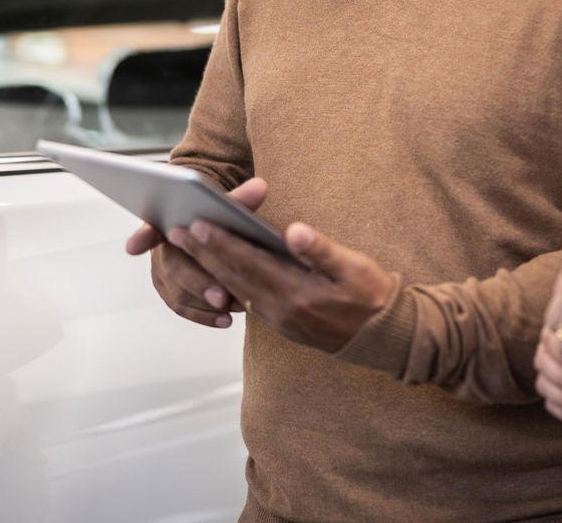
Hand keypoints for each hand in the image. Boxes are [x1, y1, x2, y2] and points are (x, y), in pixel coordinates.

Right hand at [126, 177, 267, 328]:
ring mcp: (161, 272)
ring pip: (177, 292)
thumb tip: (261, 187)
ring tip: (232, 306)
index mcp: (167, 222)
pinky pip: (181, 307)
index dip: (141, 237)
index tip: (134, 247)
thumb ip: (240, 199)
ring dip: (204, 302)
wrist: (202, 228)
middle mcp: (159, 248)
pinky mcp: (169, 290)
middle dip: (197, 282)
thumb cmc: (212, 216)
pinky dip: (203, 315)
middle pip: (172, 266)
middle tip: (221, 296)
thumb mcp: (224, 204)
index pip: (150, 227)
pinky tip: (225, 320)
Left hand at [181, 218, 396, 352]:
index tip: (198, 224)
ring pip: (237, 290)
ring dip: (210, 268)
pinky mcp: (284, 324)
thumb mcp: (355, 267)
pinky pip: (248, 301)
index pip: (249, 263)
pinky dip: (229, 283)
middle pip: (234, 277)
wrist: (385, 336)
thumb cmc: (373, 295)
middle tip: (175, 233)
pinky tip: (218, 270)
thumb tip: (293, 232)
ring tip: (188, 249)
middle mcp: (282, 310)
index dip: (221, 242)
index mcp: (297, 293)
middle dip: (203, 254)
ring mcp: (281, 320)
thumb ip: (321, 250)